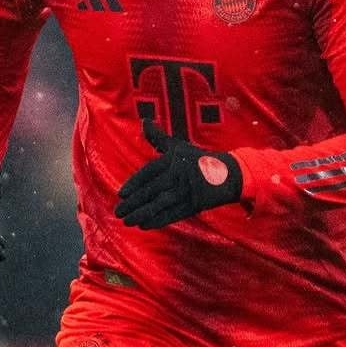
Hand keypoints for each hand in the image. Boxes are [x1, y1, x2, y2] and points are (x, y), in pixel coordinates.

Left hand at [115, 120, 242, 228]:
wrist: (227, 174)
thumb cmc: (198, 159)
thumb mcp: (178, 146)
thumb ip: (158, 137)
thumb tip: (144, 121)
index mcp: (173, 161)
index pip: (149, 172)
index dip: (135, 183)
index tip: (121, 194)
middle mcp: (178, 176)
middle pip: (152, 191)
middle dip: (134, 203)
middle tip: (118, 211)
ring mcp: (186, 192)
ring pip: (160, 205)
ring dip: (142, 214)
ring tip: (127, 221)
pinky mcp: (193, 206)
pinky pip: (173, 215)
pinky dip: (158, 221)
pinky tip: (144, 225)